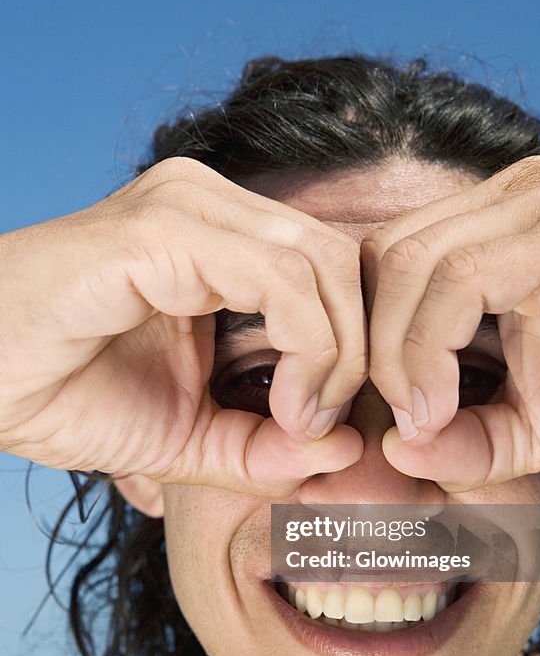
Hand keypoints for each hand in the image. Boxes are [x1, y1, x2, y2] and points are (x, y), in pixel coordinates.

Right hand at [0, 158, 364, 493]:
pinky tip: (286, 401)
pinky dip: (306, 346)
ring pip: (322, 263)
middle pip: (340, 260)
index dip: (355, 346)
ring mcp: (186, 208)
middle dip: (355, 351)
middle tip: (320, 423)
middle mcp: (210, 205)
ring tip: (299, 419)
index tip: (324, 424)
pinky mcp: (161, 231)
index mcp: (221, 234)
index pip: (333, 268)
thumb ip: (268, 448)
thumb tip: (350, 450)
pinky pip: (277, 277)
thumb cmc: (69, 394)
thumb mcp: (191, 439)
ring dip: (335, 355)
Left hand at [363, 157, 539, 490]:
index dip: (364, 340)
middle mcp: (507, 204)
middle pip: (383, 258)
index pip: (382, 264)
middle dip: (370, 349)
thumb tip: (395, 448)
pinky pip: (464, 277)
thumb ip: (462, 442)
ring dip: (398, 354)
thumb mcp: (532, 432)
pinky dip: (432, 345)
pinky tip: (442, 402)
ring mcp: (537, 208)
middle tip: (395, 421)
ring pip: (410, 263)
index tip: (376, 414)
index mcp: (492, 231)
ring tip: (424, 420)